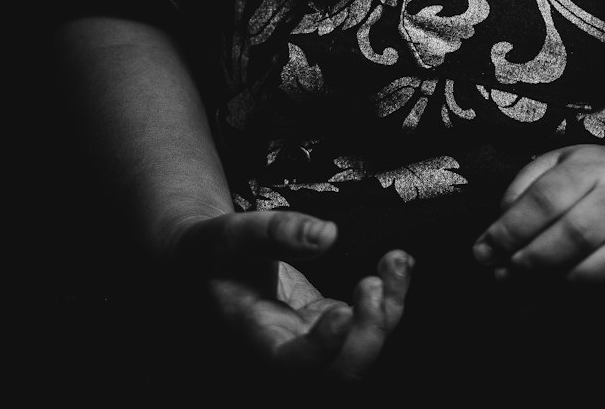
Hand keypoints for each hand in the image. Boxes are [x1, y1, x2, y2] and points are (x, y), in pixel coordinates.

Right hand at [176, 209, 411, 381]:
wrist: (209, 266)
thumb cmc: (214, 254)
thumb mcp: (233, 233)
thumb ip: (276, 231)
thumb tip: (328, 234)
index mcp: (254, 339)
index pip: (290, 365)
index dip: (321, 349)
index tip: (343, 310)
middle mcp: (287, 352)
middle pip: (340, 374)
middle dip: (370, 333)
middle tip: (373, 283)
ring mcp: (310, 344)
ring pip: (362, 352)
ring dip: (389, 312)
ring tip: (394, 262)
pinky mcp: (327, 329)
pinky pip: (367, 327)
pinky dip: (390, 299)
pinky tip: (395, 265)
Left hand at [472, 144, 604, 293]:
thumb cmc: (599, 179)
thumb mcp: (560, 163)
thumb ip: (525, 188)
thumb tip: (498, 229)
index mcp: (594, 164)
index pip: (546, 198)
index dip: (510, 230)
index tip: (484, 252)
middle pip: (577, 233)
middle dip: (533, 261)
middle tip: (506, 276)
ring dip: (567, 283)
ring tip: (538, 287)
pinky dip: (602, 299)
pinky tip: (575, 296)